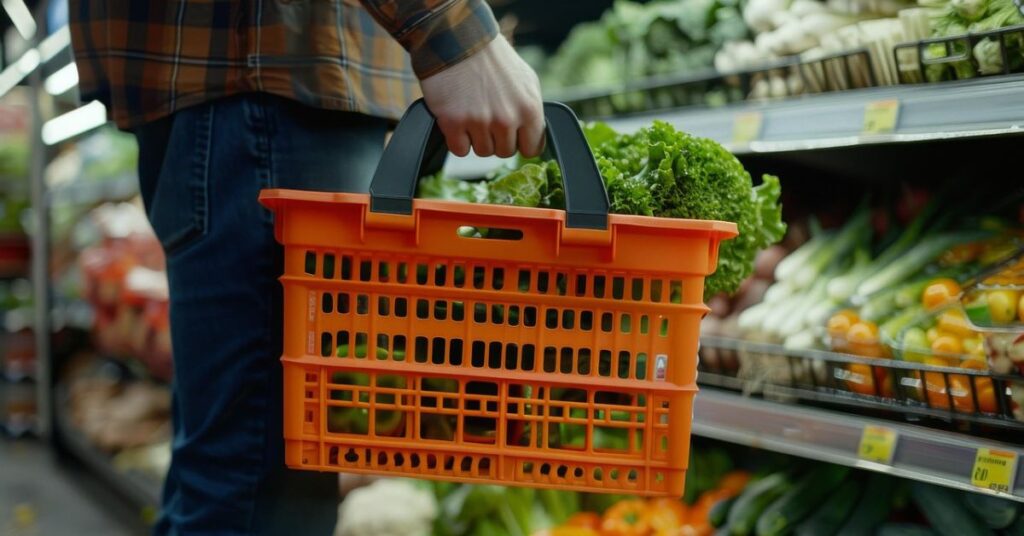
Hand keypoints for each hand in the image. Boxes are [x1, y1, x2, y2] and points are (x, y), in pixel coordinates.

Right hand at [419, 35, 543, 158]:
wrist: (459, 41)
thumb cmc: (493, 59)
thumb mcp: (526, 80)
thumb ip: (532, 110)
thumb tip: (534, 134)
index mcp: (529, 109)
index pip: (532, 148)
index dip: (521, 142)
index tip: (512, 134)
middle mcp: (507, 119)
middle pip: (505, 152)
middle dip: (497, 139)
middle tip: (488, 116)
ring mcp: (479, 122)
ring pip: (482, 152)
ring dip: (476, 138)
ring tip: (473, 113)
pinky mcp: (454, 123)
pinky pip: (459, 150)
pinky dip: (457, 139)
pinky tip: (458, 119)